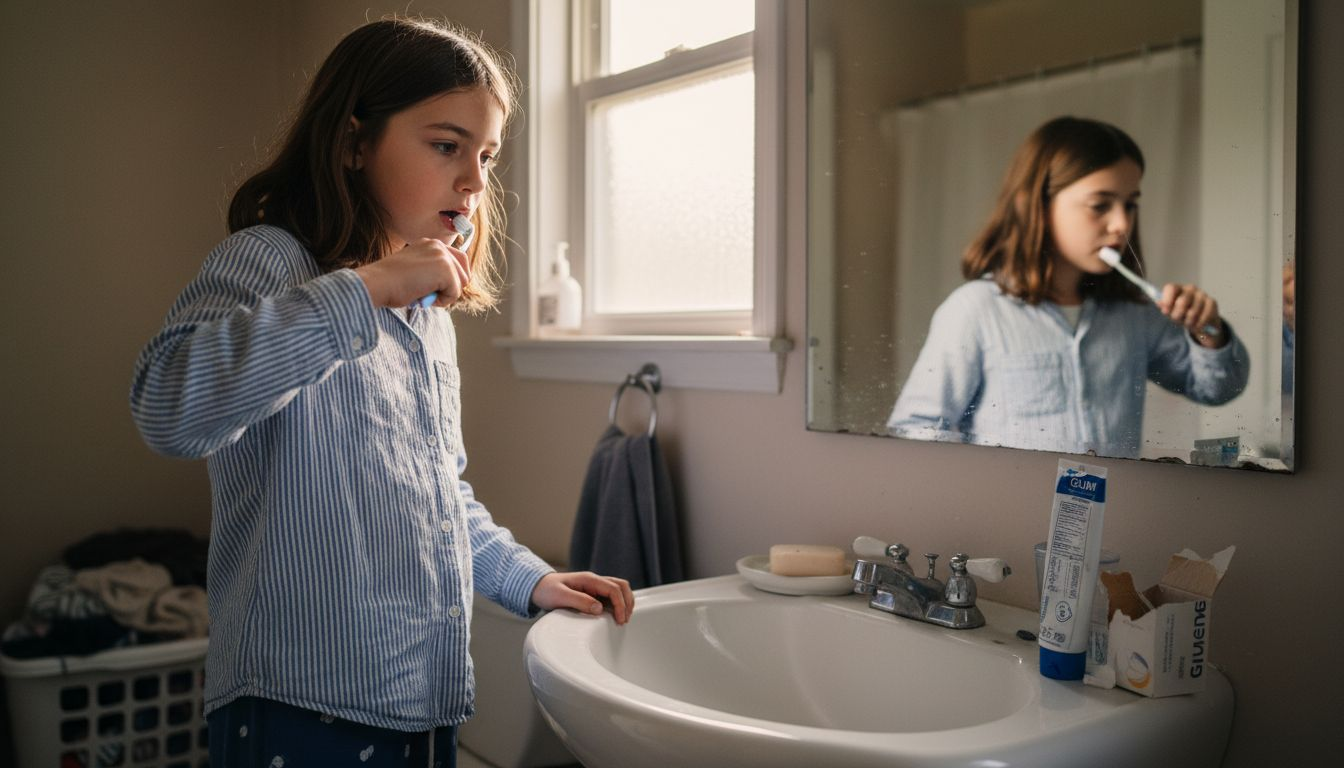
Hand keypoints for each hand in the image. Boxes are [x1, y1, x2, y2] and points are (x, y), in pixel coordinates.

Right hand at [354, 238, 469, 307]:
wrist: (376, 283)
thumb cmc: (389, 282)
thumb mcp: (415, 271)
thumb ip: (432, 272)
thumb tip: (451, 285)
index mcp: (430, 244)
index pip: (458, 260)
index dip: (451, 279)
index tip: (433, 287)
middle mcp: (438, 245)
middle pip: (464, 272)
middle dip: (450, 287)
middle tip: (427, 293)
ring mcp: (443, 256)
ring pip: (460, 284)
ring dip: (443, 295)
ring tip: (421, 293)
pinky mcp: (445, 270)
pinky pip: (454, 294)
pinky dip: (441, 302)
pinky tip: (422, 296)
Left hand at [530, 571, 633, 624]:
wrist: (537, 587)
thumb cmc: (546, 590)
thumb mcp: (560, 596)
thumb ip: (579, 601)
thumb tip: (599, 609)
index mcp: (589, 579)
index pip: (613, 589)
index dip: (621, 604)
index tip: (620, 620)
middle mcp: (594, 581)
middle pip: (621, 586)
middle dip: (628, 602)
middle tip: (625, 620)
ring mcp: (595, 587)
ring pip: (619, 589)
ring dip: (625, 602)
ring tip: (624, 618)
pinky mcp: (593, 593)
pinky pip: (611, 596)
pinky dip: (618, 604)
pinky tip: (616, 615)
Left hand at [1158, 282, 1226, 347]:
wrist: (1199, 321)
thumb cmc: (1181, 314)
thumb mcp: (1171, 312)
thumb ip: (1164, 307)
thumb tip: (1159, 303)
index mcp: (1177, 289)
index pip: (1171, 288)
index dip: (1167, 300)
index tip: (1165, 311)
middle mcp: (1190, 289)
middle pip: (1182, 301)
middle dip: (1177, 315)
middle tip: (1177, 320)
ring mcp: (1202, 294)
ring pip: (1192, 312)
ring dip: (1188, 322)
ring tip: (1187, 323)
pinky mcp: (1212, 302)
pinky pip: (1204, 316)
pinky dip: (1198, 324)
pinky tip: (1197, 325)